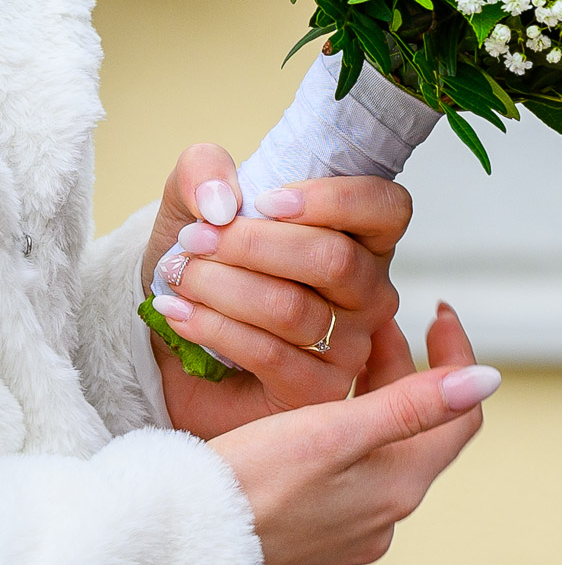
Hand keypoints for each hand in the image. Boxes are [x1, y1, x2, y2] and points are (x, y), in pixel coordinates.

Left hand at [142, 144, 411, 438]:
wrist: (171, 334)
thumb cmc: (207, 262)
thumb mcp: (194, 201)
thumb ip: (203, 172)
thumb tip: (222, 200)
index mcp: (363, 236)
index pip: (387, 208)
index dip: (334, 200)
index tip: (265, 201)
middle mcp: (370, 291)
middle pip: (333, 259)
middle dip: (252, 245)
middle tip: (195, 239)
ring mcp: (352, 345)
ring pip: (292, 308)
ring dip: (221, 286)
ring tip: (179, 276)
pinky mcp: (320, 391)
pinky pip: (270, 354)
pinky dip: (215, 327)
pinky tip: (179, 314)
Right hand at [209, 303, 500, 564]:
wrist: (179, 554)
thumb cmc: (252, 486)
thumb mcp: (335, 432)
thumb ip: (412, 406)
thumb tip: (488, 381)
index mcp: (399, 486)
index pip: (461, 417)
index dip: (456, 357)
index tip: (436, 311)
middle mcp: (382, 513)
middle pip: (415, 425)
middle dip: (399, 365)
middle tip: (365, 317)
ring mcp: (345, 528)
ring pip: (376, 445)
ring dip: (366, 393)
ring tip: (331, 349)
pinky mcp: (309, 534)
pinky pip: (343, 469)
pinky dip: (338, 427)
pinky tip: (300, 407)